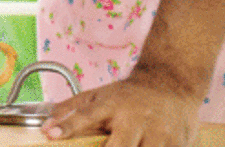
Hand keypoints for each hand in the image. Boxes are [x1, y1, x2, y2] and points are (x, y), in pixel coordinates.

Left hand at [42, 65, 203, 145]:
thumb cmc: (130, 94)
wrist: (171, 82)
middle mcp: (135, 118)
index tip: (51, 135)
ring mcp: (159, 132)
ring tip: (128, 147)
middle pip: (119, 147)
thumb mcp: (99, 94)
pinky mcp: (178, 143)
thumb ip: (72, 109)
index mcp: (112, 104)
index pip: (85, 115)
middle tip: (105, 148)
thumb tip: (46, 126)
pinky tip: (144, 148)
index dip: (67, 126)